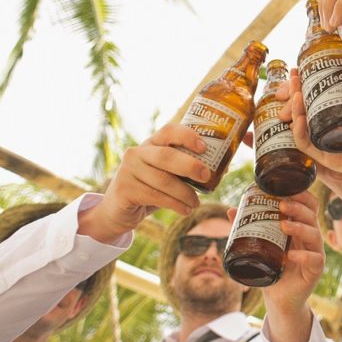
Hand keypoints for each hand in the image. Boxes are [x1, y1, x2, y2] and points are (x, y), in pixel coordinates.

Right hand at [81, 124, 206, 242]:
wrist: (118, 210)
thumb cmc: (151, 188)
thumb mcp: (167, 175)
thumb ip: (187, 169)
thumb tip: (224, 167)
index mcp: (151, 144)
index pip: (169, 131)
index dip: (187, 136)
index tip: (204, 147)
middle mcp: (137, 152)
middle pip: (166, 155)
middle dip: (190, 165)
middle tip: (206, 176)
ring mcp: (128, 170)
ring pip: (163, 180)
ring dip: (185, 193)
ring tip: (196, 203)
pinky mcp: (124, 189)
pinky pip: (155, 196)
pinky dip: (175, 204)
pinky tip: (185, 210)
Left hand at [262, 191, 323, 341]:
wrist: (279, 297)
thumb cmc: (272, 267)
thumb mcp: (260, 246)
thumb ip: (249, 228)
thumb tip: (231, 210)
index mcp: (300, 227)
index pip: (308, 205)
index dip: (301, 195)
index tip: (285, 189)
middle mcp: (310, 237)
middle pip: (312, 215)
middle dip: (299, 207)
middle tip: (282, 205)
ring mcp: (315, 252)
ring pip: (314, 234)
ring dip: (300, 227)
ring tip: (284, 225)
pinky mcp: (315, 269)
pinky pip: (315, 259)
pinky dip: (304, 256)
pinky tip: (291, 256)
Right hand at [277, 69, 341, 211]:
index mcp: (339, 113)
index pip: (311, 97)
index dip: (300, 85)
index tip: (296, 70)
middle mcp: (330, 128)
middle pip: (301, 111)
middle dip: (293, 94)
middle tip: (293, 78)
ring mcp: (329, 143)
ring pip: (301, 127)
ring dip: (294, 109)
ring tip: (296, 93)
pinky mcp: (331, 159)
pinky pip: (308, 147)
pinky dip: (300, 133)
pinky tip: (299, 119)